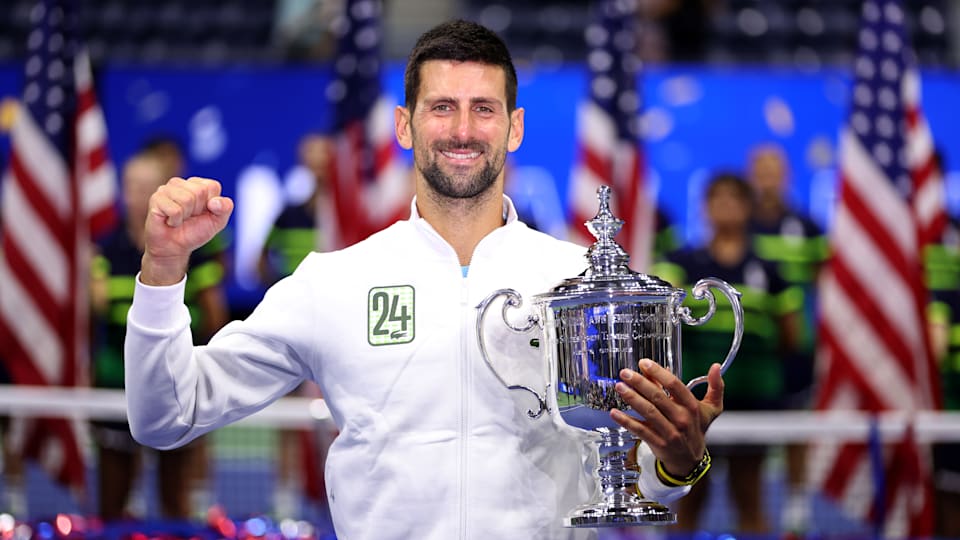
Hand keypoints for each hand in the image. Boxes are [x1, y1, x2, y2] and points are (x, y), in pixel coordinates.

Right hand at [141, 177, 233, 284]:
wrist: (174, 248)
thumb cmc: (195, 232)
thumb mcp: (218, 221)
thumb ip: (226, 207)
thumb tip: (214, 202)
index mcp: (197, 184)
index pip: (213, 186)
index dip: (212, 205)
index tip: (202, 213)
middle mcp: (180, 183)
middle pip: (199, 191)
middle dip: (197, 210)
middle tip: (189, 218)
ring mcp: (165, 189)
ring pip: (186, 199)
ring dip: (185, 216)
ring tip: (179, 219)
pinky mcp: (155, 199)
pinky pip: (175, 210)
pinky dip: (175, 221)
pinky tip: (169, 221)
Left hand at [610, 359, 723, 478]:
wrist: (690, 460)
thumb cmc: (697, 429)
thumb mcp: (712, 408)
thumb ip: (715, 386)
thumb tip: (716, 366)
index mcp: (692, 406)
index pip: (675, 385)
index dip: (659, 373)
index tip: (644, 363)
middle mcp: (681, 418)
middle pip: (658, 397)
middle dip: (640, 382)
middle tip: (625, 372)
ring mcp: (670, 432)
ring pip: (648, 412)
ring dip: (632, 398)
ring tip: (619, 386)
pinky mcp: (658, 443)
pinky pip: (640, 430)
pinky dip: (626, 421)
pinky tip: (614, 412)